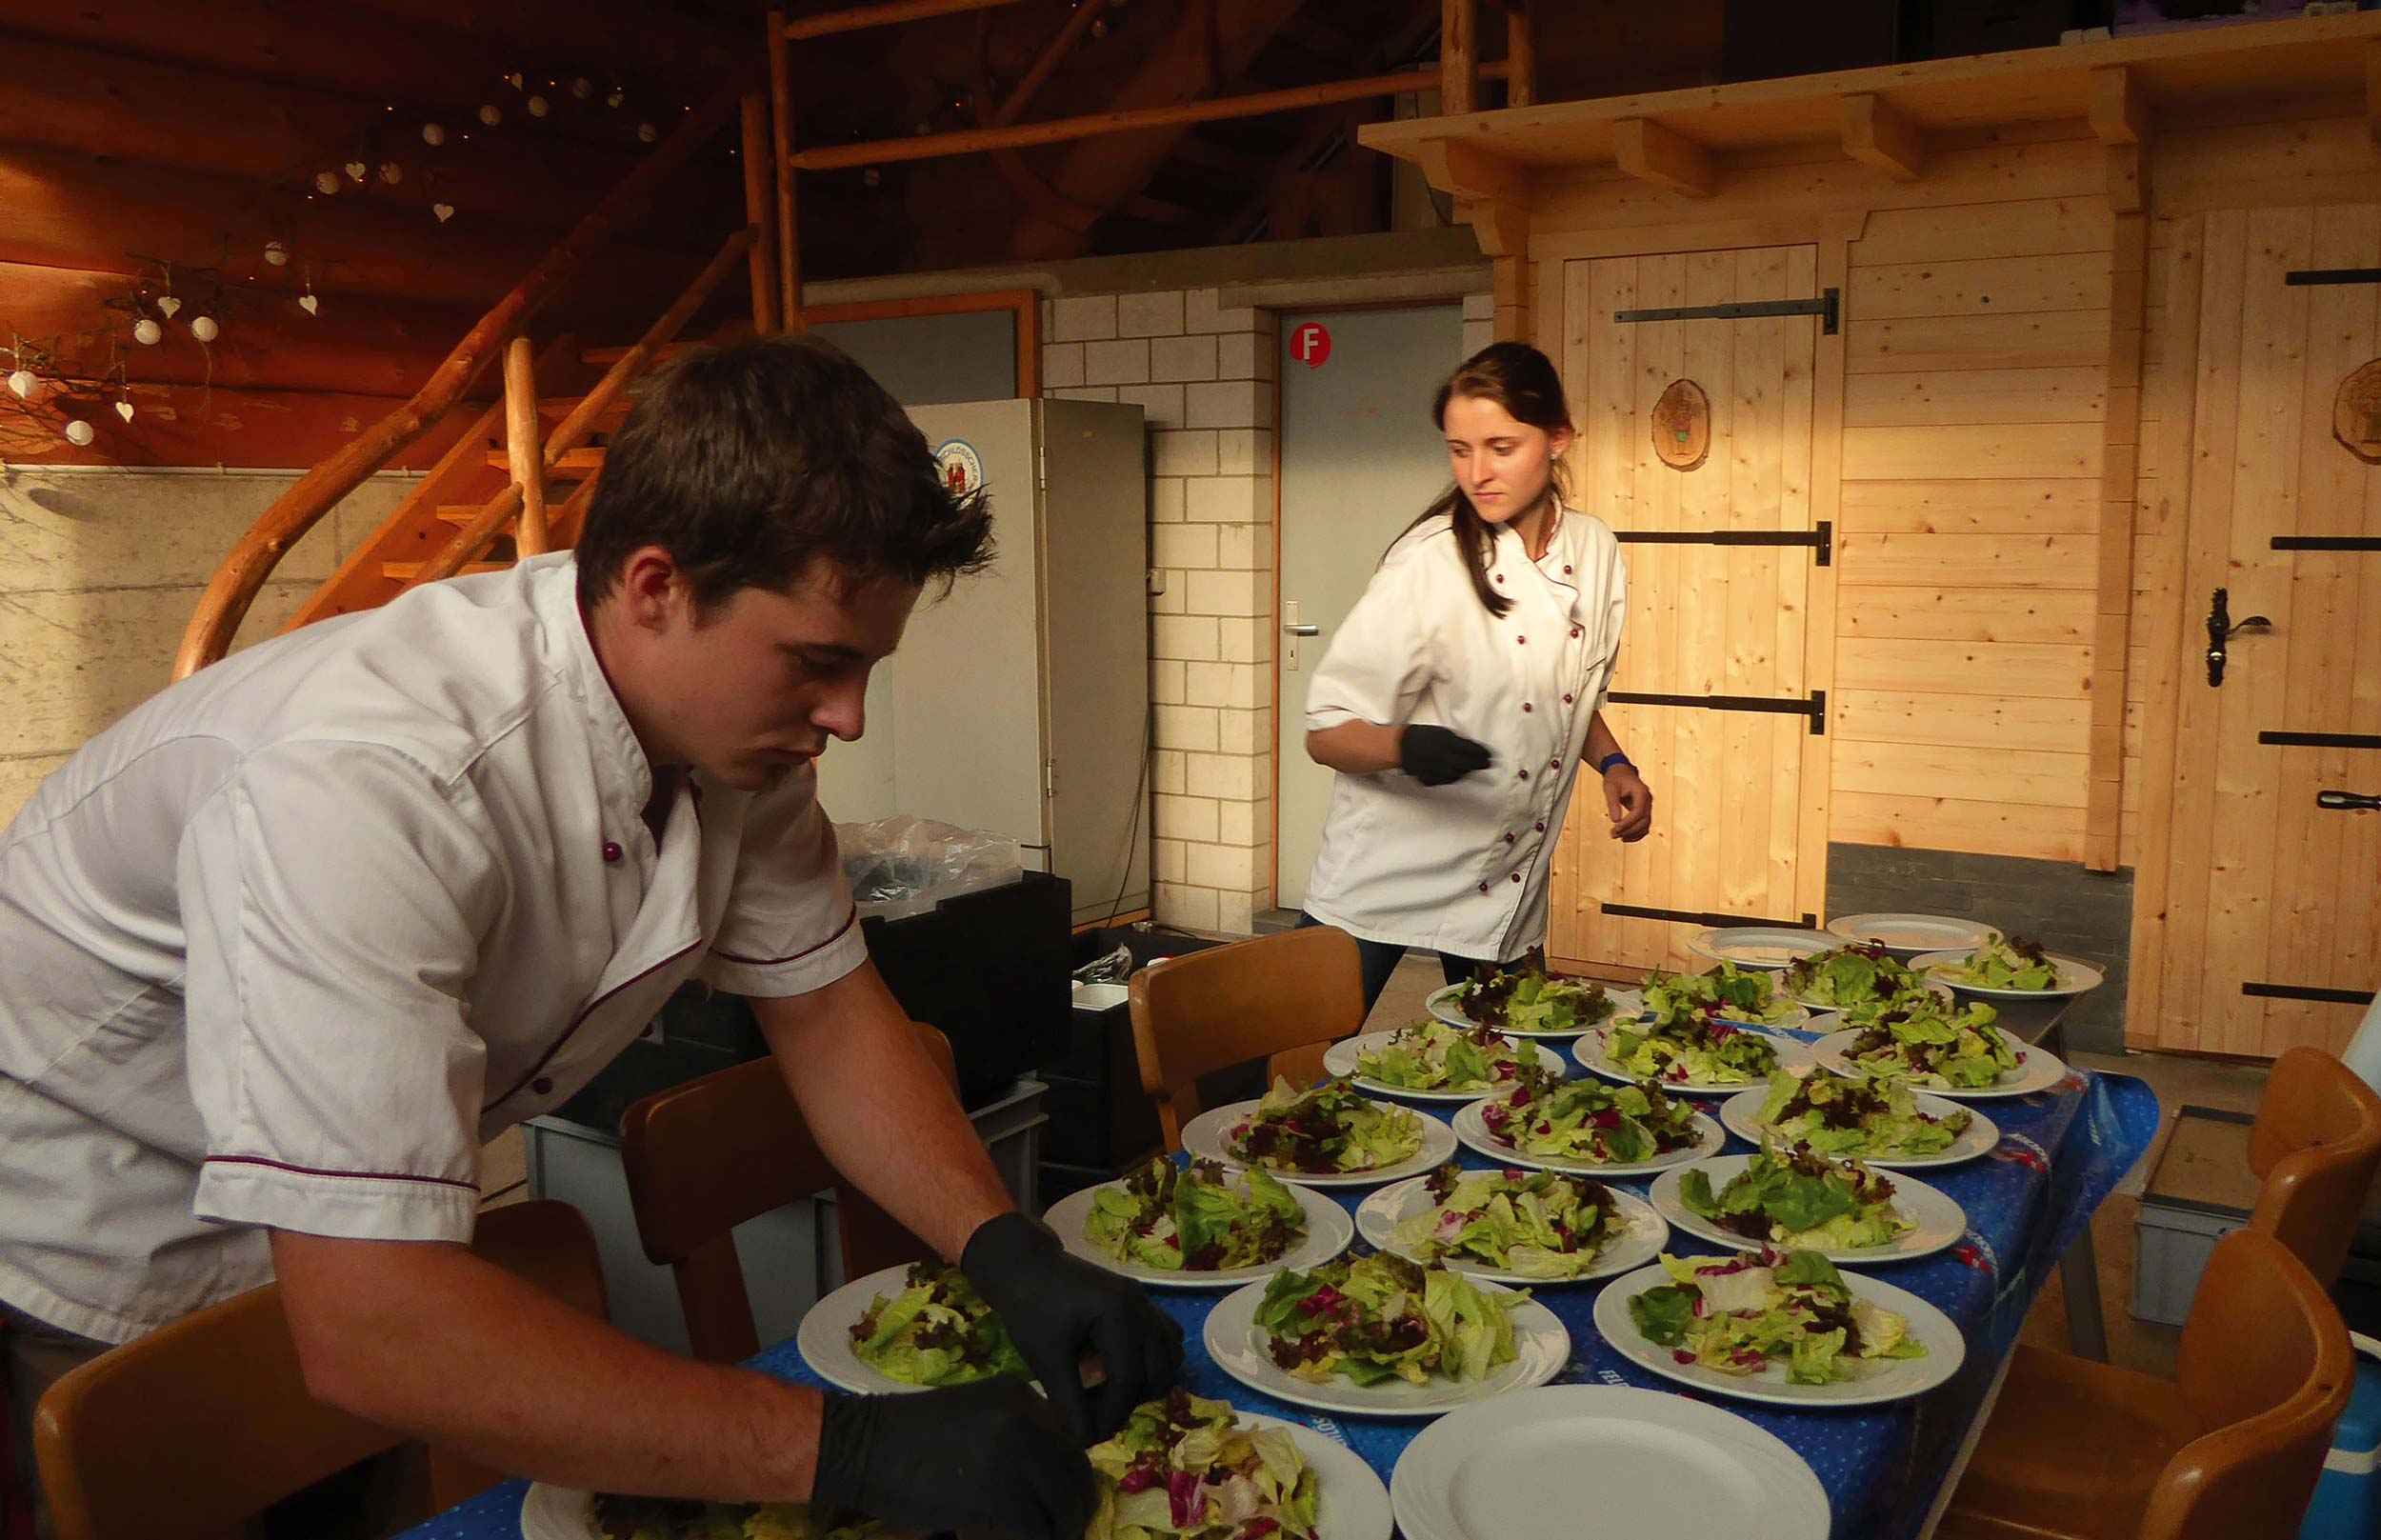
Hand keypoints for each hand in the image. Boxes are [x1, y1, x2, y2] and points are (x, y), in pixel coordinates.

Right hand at [813, 1378, 1092, 1539]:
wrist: (862, 1446)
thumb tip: (1046, 1482)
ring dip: (1061, 1531)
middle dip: (1076, 1507)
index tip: (1066, 1501)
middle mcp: (1029, 1419)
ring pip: (1064, 1504)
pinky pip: (1037, 1530)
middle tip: (1066, 1531)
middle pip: (1075, 1471)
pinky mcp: (1003, 1497)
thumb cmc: (906, 1436)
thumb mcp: (975, 1415)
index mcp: (1023, 1396)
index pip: (1069, 1440)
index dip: (1071, 1477)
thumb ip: (1016, 1435)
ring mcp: (1018, 1457)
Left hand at [961, 1211, 1184, 1441]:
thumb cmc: (1030, 1308)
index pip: (1130, 1378)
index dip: (1114, 1414)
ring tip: (1112, 1393)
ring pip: (1171, 1354)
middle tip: (1099, 1415)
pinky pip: (1165, 1337)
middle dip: (1131, 1401)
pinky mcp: (1139, 1302)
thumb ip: (1069, 1401)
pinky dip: (1153, 1361)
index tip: (1092, 1437)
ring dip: (1149, 1381)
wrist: (1024, 1266)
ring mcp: (1144, 1301)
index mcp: (1118, 1312)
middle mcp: (1141, 1305)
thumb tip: (1087, 1441)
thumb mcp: (1045, 1358)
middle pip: (1158, 1369)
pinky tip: (1122, 1370)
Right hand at [1399, 724, 1492, 785]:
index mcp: (1445, 743)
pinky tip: (1455, 772)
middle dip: (1480, 764)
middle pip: (1467, 765)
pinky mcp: (1428, 779)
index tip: (1490, 755)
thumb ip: (1458, 741)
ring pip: (1458, 775)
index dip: (1483, 753)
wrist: (1401, 746)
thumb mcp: (1443, 732)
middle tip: (1487, 764)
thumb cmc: (1424, 736)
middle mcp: (1441, 757)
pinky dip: (1453, 777)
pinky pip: (1446, 781)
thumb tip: (1476, 750)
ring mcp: (1435, 770)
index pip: (1471, 750)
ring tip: (1471, 767)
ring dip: (1466, 771)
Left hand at [1603, 764, 1652, 840]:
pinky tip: (1625, 838)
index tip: (1615, 828)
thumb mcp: (1610, 788)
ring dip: (1632, 834)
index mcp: (1642, 793)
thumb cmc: (1615, 778)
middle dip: (1629, 830)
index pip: (1638, 812)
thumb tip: (1615, 821)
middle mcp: (1648, 800)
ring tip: (1617, 836)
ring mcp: (1648, 806)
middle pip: (1644, 821)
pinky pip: (1644, 825)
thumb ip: (1613, 804)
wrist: (1621, 772)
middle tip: (1613, 834)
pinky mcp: (1644, 811)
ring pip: (1645, 825)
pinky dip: (1636, 833)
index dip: (1628, 823)